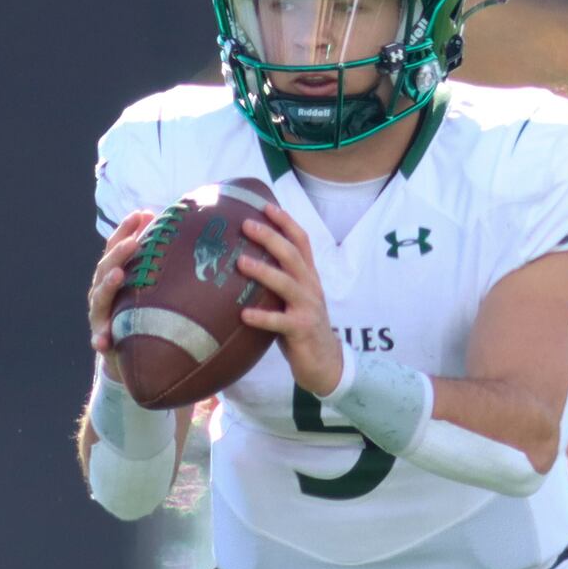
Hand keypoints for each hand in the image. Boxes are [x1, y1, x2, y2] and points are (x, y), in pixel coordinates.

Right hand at [88, 211, 158, 370]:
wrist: (128, 355)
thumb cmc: (140, 314)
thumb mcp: (147, 288)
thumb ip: (154, 263)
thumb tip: (180, 229)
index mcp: (113, 274)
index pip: (117, 247)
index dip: (126, 230)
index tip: (142, 214)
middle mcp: (102, 291)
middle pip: (107, 267)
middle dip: (119, 253)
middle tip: (133, 243)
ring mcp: (99, 314)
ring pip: (99, 297)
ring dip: (108, 284)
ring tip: (118, 275)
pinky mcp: (101, 339)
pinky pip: (98, 338)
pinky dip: (99, 337)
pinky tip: (102, 340)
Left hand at [236, 206, 346, 397]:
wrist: (326, 363)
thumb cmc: (301, 328)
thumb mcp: (293, 299)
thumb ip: (278, 282)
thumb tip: (242, 261)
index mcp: (309, 277)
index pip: (301, 241)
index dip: (285, 222)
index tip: (265, 205)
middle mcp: (310, 287)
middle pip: (292, 255)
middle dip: (270, 237)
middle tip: (246, 224)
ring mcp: (308, 308)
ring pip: (286, 283)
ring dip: (263, 271)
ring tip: (241, 262)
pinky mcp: (302, 330)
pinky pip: (280, 322)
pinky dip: (261, 317)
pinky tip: (243, 315)